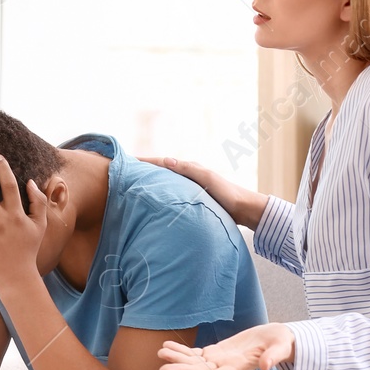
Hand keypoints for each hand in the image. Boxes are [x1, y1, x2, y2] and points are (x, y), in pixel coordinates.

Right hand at [138, 155, 267, 230]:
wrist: (244, 209)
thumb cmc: (228, 193)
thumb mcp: (207, 178)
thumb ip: (188, 169)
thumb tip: (165, 160)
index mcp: (190, 168)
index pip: (162, 162)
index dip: (145, 161)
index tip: (127, 160)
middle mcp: (188, 175)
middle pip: (161, 171)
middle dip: (144, 170)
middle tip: (125, 172)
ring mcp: (189, 187)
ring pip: (165, 182)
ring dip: (151, 181)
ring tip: (134, 185)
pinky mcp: (192, 199)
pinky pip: (171, 193)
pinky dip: (160, 192)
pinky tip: (153, 200)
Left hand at [157, 323, 294, 369]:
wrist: (277, 339)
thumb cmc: (280, 343)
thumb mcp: (280, 348)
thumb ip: (273, 357)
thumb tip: (265, 366)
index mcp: (239, 368)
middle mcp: (226, 367)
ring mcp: (220, 360)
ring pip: (195, 362)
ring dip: (178, 358)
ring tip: (160, 352)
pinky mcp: (217, 351)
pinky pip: (196, 353)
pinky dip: (182, 350)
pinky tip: (168, 346)